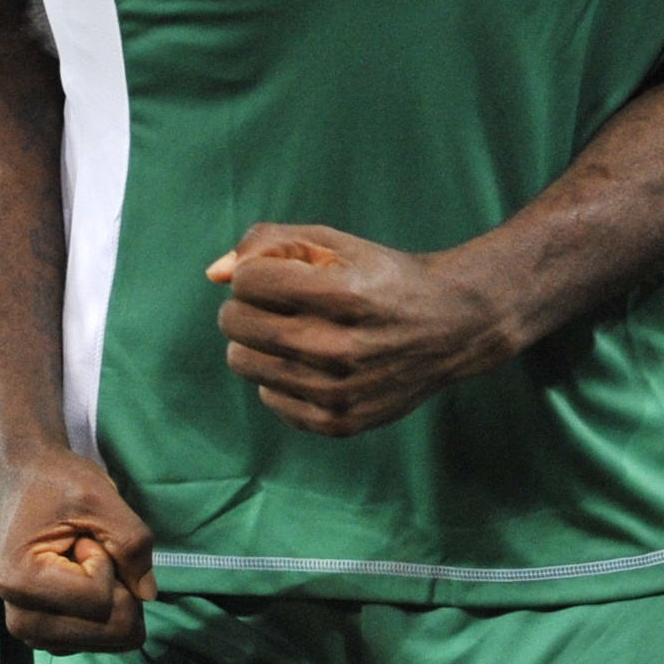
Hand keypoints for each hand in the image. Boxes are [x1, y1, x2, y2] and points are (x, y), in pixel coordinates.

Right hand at [0, 446, 155, 653]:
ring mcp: (30, 634)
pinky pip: (99, 641)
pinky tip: (81, 580)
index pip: (100, 600)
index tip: (84, 535)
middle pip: (108, 631)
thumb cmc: (57, 483)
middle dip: (116, 586)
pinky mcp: (45, 638)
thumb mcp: (100, 497)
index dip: (109, 561)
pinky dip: (103, 612)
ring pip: (108, 641)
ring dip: (109, 598)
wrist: (24, 480)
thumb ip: (131, 542)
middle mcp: (20, 619)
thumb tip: (148, 594)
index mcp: (22, 582)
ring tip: (80, 562)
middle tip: (87, 550)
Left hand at [208, 224, 519, 437]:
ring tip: (292, 331)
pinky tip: (308, 363)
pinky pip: (269, 398)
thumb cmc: (382, 277)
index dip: (257, 271)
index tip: (282, 274)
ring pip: (243, 362)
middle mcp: (338, 346)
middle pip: (236, 323)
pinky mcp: (340, 422)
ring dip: (257, 341)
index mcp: (340, 294)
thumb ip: (269, 242)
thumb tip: (214, 273)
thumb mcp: (334, 242)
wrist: (449, 327)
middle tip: (281, 303)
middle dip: (249, 305)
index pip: (246, 281)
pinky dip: (278, 378)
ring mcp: (339, 391)